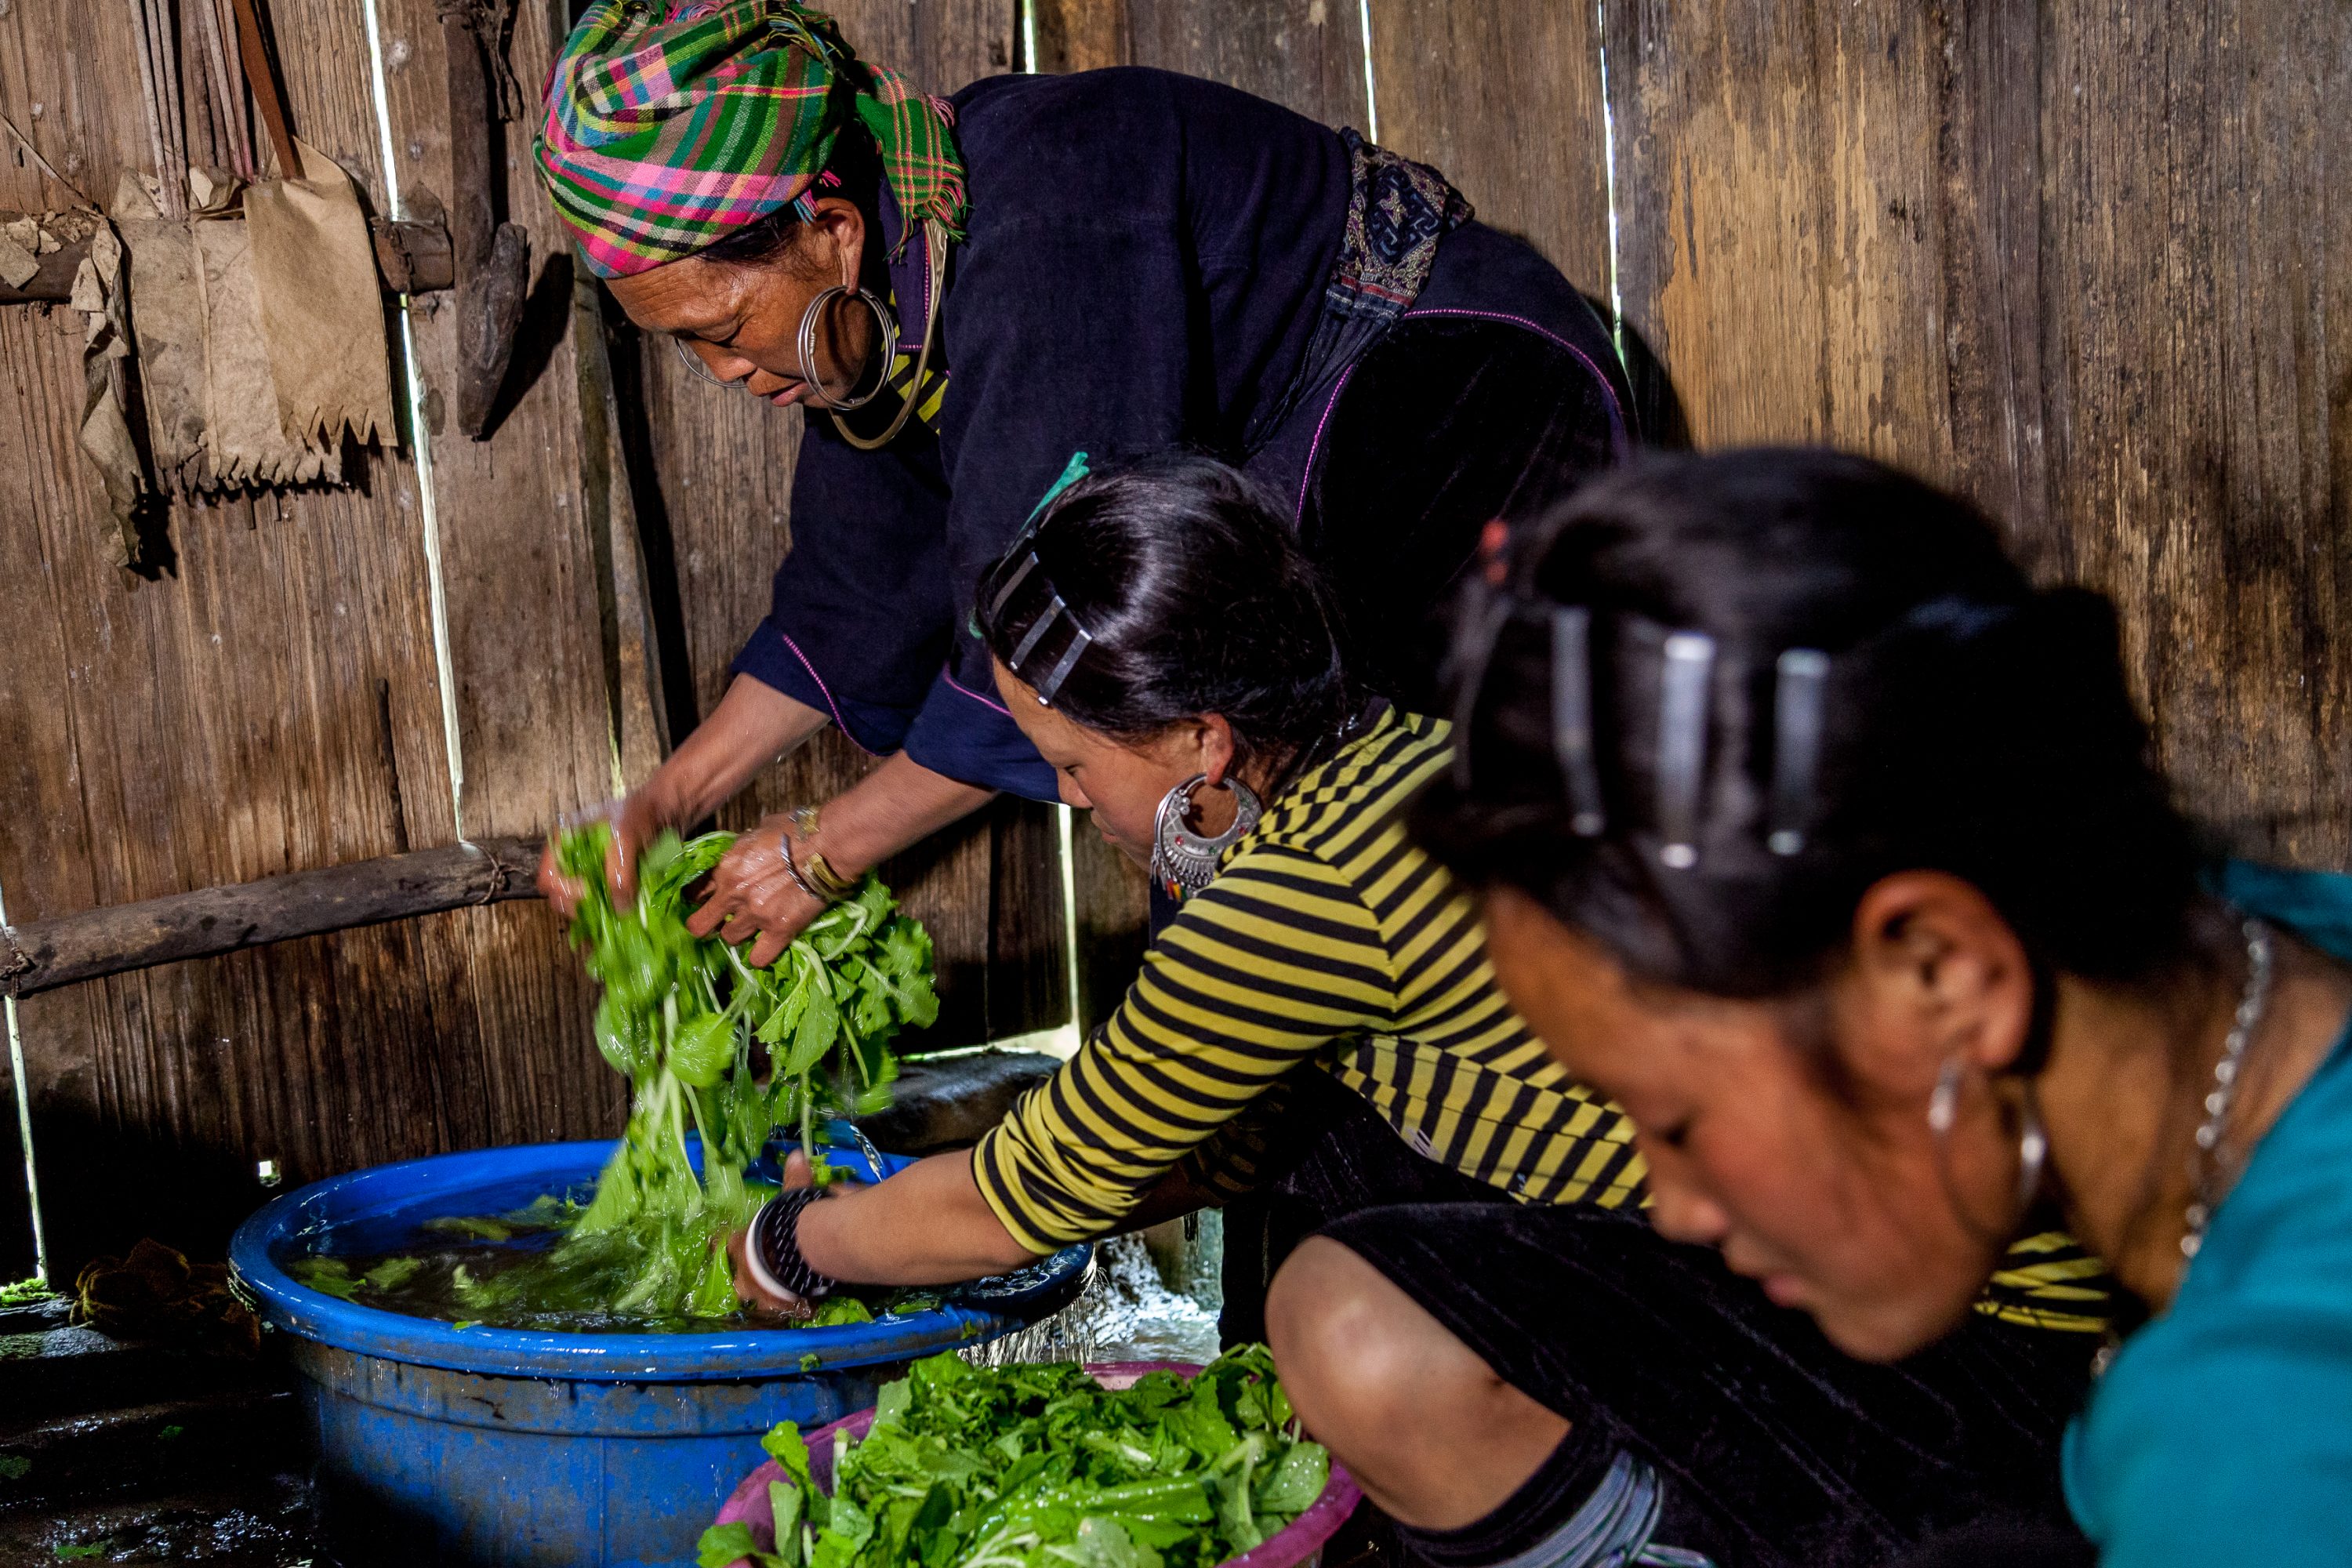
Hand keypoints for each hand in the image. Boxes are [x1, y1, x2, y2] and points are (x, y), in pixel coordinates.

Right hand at [537, 792, 670, 914]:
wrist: (663, 810)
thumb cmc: (640, 815)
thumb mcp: (626, 837)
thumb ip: (619, 871)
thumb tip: (619, 909)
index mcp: (563, 841)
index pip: (549, 877)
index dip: (566, 891)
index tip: (589, 894)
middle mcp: (570, 859)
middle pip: (560, 896)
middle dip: (577, 909)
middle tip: (600, 917)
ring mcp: (586, 872)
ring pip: (578, 904)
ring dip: (591, 916)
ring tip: (608, 927)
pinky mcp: (603, 882)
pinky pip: (596, 904)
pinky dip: (603, 916)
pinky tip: (614, 927)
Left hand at [685, 811, 831, 965]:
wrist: (827, 844)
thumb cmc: (795, 830)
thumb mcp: (758, 832)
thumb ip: (742, 849)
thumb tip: (740, 854)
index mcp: (727, 867)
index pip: (695, 892)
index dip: (700, 899)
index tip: (708, 901)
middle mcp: (734, 894)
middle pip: (700, 925)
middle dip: (708, 924)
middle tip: (721, 921)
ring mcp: (756, 914)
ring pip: (730, 939)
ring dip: (739, 934)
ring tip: (753, 928)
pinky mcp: (779, 930)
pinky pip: (759, 957)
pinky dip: (760, 955)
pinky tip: (766, 948)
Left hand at [728, 1151, 863, 1311]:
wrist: (798, 1258)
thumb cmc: (785, 1226)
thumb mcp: (790, 1200)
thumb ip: (794, 1180)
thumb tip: (797, 1154)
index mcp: (741, 1243)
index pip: (724, 1242)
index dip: (724, 1243)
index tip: (722, 1244)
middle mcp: (744, 1271)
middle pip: (736, 1276)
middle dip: (744, 1277)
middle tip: (752, 1276)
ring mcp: (758, 1292)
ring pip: (755, 1297)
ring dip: (764, 1297)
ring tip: (775, 1298)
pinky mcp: (778, 1306)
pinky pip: (783, 1308)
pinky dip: (793, 1307)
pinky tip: (802, 1308)